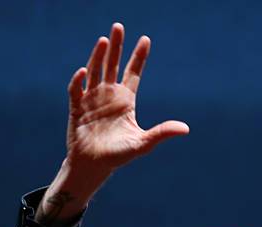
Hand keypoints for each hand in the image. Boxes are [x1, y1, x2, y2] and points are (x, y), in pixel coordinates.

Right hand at [35, 23, 188, 225]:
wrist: (93, 165)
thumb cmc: (119, 155)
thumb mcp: (143, 143)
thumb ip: (162, 133)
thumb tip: (186, 129)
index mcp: (125, 100)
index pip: (133, 73)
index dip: (139, 56)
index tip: (145, 39)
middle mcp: (109, 95)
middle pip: (112, 65)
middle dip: (116, 46)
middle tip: (118, 27)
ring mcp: (92, 99)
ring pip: (95, 71)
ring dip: (98, 56)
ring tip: (103, 40)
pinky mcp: (76, 107)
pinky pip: (76, 90)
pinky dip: (79, 81)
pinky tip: (83, 72)